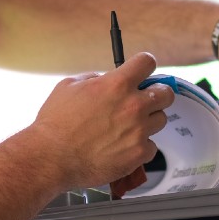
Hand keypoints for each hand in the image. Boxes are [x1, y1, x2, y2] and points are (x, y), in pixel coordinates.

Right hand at [26, 52, 173, 190]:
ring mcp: (139, 131)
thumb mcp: (69, 86)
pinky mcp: (138, 154)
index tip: (142, 71)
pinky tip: (124, 146)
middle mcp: (133, 106)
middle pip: (166, 93)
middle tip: (144, 100)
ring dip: (148, 121)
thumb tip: (106, 80)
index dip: (144, 65)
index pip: (148, 62)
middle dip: (157, 93)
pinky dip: (141, 146)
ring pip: (161, 120)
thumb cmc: (56, 123)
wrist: (51, 157)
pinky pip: (152, 146)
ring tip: (129, 127)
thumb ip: (95, 79)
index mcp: (117, 84)